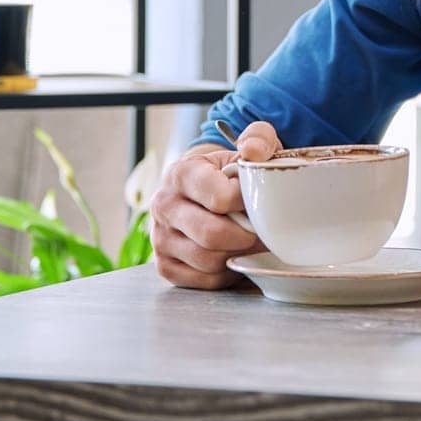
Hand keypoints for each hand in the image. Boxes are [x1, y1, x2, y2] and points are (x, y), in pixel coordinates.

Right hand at [150, 121, 282, 288]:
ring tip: (252, 240)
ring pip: (208, 261)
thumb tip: (253, 151)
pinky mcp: (166, 266)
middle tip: (261, 229)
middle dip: (245, 236)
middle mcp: (163, 206)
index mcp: (180, 173)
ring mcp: (160, 238)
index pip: (219, 198)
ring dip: (239, 255)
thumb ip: (258, 139)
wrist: (209, 190)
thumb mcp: (249, 145)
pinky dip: (227, 273)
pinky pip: (204, 281)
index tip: (257, 199)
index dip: (247, 203)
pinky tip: (235, 254)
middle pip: (211, 235)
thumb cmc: (233, 170)